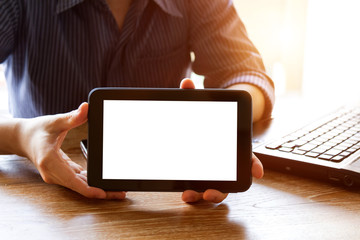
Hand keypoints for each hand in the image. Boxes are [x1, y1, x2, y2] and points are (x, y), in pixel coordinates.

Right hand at [18, 103, 125, 198]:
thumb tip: (86, 107)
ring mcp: (56, 175)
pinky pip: (78, 181)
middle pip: (80, 187)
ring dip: (97, 188)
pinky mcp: (61, 174)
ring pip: (80, 186)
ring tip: (116, 189)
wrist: (23, 138)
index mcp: (50, 161)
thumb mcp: (55, 121)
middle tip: (120, 192)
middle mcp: (53, 173)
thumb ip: (72, 117)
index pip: (73, 181)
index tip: (104, 193)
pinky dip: (90, 181)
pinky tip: (103, 181)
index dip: (90, 189)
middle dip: (100, 191)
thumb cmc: (37, 129)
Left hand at [179, 78, 263, 202]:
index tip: (256, 173)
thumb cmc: (202, 119)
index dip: (253, 166)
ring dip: (205, 195)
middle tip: (211, 192)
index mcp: (231, 147)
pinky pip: (200, 190)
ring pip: (215, 189)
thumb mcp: (198, 108)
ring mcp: (212, 172)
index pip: (247, 158)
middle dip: (222, 190)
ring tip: (191, 196)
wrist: (192, 130)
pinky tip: (185, 194)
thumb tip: (186, 83)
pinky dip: (194, 195)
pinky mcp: (199, 179)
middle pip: (229, 180)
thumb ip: (192, 96)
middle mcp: (225, 163)